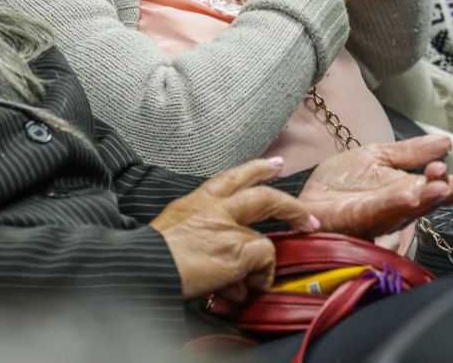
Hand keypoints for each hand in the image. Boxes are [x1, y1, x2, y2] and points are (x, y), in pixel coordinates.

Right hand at [150, 158, 317, 300]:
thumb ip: (200, 232)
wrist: (145, 266)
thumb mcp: (171, 229)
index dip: (255, 169)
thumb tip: (218, 254)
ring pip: (263, 240)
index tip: (274, 164)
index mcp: (195, 201)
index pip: (230, 178)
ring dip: (260, 264)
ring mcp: (228, 227)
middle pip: (262, 196)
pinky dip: (261, 276)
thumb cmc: (150, 255)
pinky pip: (264, 260)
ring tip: (249, 283)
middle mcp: (214, 208)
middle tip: (307, 216)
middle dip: (289, 206)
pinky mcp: (238, 248)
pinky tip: (245, 288)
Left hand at [298, 136, 452, 238]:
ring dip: (425, 198)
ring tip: (441, 186)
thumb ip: (410, 152)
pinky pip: (376, 213)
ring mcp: (378, 216)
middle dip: (446, 190)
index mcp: (407, 190)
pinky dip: (392, 206)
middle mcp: (398, 207)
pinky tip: (406, 197)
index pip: (440, 187)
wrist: (308, 196)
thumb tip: (446, 143)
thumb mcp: (377, 156)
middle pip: (429, 200)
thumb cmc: (342, 183)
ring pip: (407, 209)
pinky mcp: (355, 219)